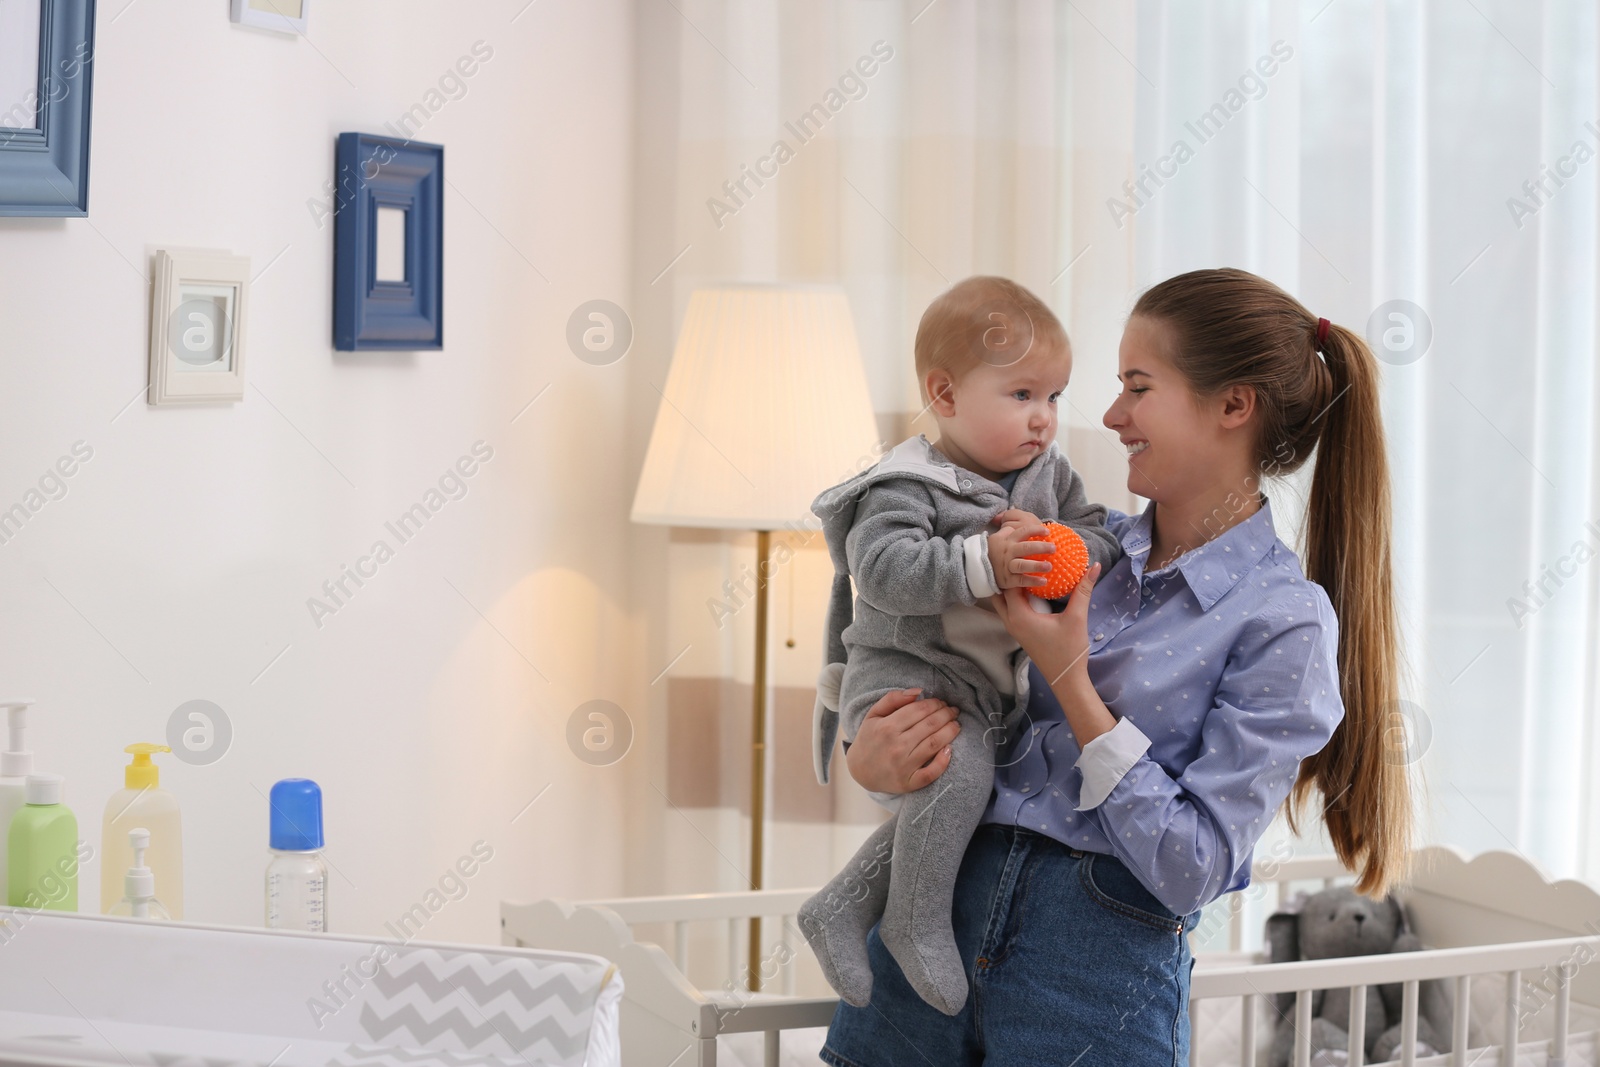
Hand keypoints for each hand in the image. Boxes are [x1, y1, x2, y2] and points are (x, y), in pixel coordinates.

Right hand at [845, 688, 960, 793]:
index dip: (935, 703)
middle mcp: (896, 746)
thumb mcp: (874, 714)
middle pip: (930, 725)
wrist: (860, 770)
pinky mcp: (908, 783)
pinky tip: (950, 749)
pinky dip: (943, 761)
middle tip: (953, 711)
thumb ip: (893, 699)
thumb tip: (918, 691)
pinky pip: (931, 773)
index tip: (942, 702)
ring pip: (934, 744)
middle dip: (946, 714)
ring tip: (956, 725)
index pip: (920, 710)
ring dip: (950, 732)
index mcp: (887, 727)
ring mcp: (903, 766)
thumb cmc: (869, 739)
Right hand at [987, 508, 1055, 590]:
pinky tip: (1043, 581)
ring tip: (1049, 566)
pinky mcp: (1008, 580)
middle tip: (1053, 548)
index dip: (1035, 530)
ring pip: (1022, 565)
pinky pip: (1020, 580)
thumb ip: (1008, 530)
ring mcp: (1008, 566)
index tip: (1047, 531)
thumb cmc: (993, 551)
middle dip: (1040, 547)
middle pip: (1025, 548)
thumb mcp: (997, 537)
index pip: (1023, 532)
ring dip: (1036, 566)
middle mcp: (1009, 553)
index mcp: (1008, 541)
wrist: (978, 568)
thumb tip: (1017, 520)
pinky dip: (1032, 581)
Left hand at [992, 560, 1101, 688]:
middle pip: (1000, 591)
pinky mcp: (1020, 632)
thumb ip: (1083, 590)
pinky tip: (1031, 589)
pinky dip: (1015, 598)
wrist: (1066, 678)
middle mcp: (1011, 621)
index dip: (1017, 567)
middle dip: (1009, 576)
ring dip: (1011, 587)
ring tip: (1025, 571)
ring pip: (1003, 602)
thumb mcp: (1077, 618)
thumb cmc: (1069, 650)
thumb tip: (1095, 566)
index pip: (1009, 583)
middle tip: (1022, 560)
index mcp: (1019, 616)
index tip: (1027, 553)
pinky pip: (1011, 609)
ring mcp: (1014, 628)